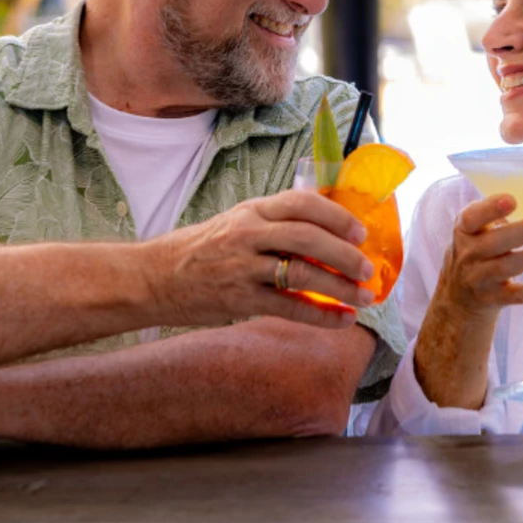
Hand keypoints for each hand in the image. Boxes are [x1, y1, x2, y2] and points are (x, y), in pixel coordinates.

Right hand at [146, 190, 374, 330]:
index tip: (359, 231)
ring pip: (302, 273)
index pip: (302, 202)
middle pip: (308, 237)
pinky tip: (342, 320)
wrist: (154, 277)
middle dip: (345, 253)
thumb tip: (327, 228)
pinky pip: (288, 307)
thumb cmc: (202, 248)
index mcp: (252, 210)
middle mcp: (248, 234)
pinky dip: (320, 315)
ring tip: (364, 296)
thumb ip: (275, 222)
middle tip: (368, 268)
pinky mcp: (238, 300)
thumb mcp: (237, 221)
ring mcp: (243, 267)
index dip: (336, 215)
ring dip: (340, 287)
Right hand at [412, 194, 522, 410]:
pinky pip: (517, 295)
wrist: (458, 297)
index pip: (473, 218)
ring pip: (512, 265)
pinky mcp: (494, 299)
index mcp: (464, 230)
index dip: (491, 209)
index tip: (512, 199)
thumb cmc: (477, 250)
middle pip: (499, 241)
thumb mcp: (475, 231)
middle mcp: (469, 254)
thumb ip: (497, 216)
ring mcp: (480, 278)